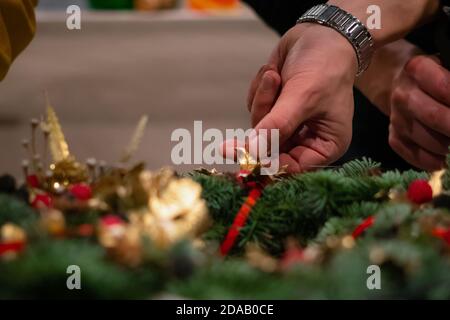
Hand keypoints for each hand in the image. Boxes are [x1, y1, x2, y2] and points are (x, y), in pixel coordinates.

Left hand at [246, 23, 357, 171]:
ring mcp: (290, 123)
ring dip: (263, 101)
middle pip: (271, 151)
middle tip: (225, 146)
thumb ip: (277, 126)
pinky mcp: (275, 108)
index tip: (242, 160)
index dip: (268, 165)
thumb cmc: (324, 65)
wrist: (322, 32)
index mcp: (326, 145)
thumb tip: (253, 152)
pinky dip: (261, 91)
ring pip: (260, 128)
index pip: (293, 168)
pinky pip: (256, 109)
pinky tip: (274, 72)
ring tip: (274, 76)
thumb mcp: (303, 97)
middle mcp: (308, 139)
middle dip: (259, 132)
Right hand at [389, 55, 449, 169]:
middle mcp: (402, 94)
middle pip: (434, 116)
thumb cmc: (436, 76)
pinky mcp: (393, 135)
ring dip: (446, 146)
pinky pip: (411, 154)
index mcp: (417, 69)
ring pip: (425, 138)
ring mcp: (396, 117)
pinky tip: (442, 160)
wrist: (404, 85)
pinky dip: (430, 161)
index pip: (445, 86)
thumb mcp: (446, 68)